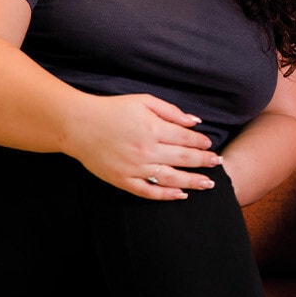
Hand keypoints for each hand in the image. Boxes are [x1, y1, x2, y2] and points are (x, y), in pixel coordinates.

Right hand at [62, 93, 221, 199]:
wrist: (77, 125)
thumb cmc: (111, 109)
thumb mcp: (143, 101)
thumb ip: (171, 111)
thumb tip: (195, 122)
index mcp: (154, 129)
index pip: (186, 139)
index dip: (201, 143)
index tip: (210, 145)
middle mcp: (147, 150)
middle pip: (184, 159)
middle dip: (204, 162)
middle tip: (218, 164)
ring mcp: (135, 168)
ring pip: (171, 178)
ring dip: (193, 181)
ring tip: (209, 184)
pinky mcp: (123, 180)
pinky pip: (149, 192)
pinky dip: (166, 195)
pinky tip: (181, 195)